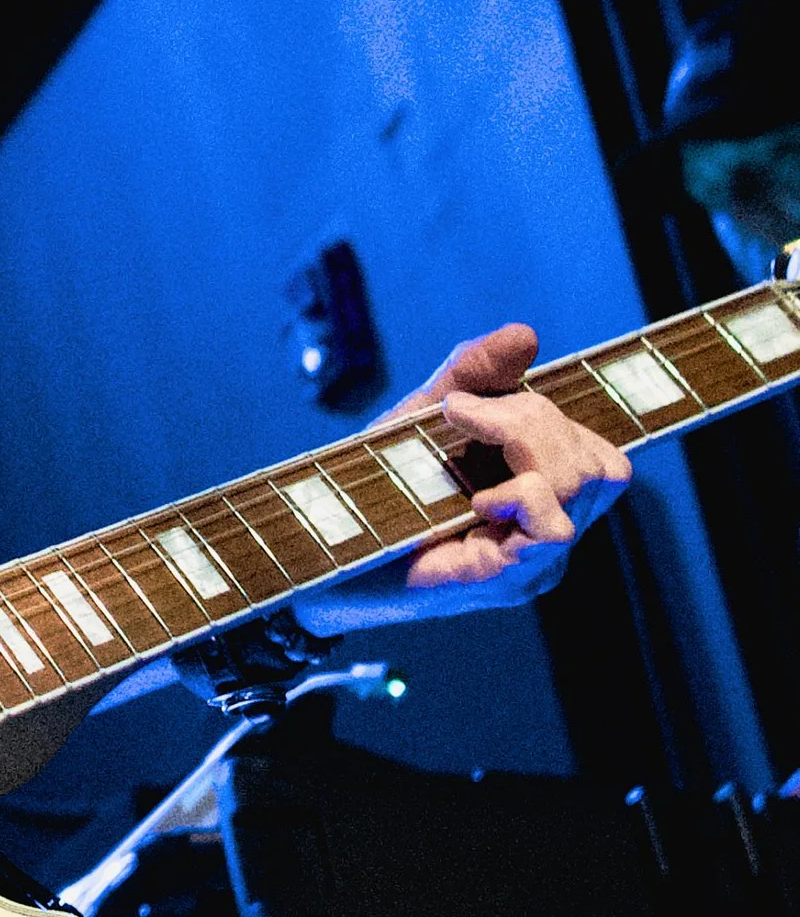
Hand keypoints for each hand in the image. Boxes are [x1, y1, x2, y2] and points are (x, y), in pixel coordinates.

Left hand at [298, 321, 630, 626]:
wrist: (316, 558)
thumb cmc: (372, 492)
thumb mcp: (421, 419)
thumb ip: (473, 376)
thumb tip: (526, 334)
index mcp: (539, 497)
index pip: (599, 452)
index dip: (545, 414)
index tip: (461, 409)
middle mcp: (548, 536)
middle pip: (600, 463)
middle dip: (533, 421)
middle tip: (460, 422)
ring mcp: (535, 564)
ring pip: (587, 485)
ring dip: (528, 445)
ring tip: (466, 456)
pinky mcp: (506, 582)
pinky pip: (555, 529)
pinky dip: (521, 496)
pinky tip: (475, 500)